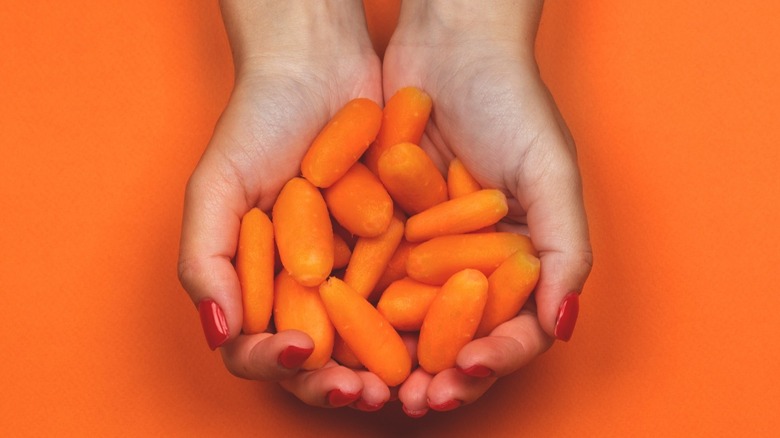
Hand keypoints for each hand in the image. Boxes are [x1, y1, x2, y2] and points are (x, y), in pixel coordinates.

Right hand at [177, 0, 390, 409]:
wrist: (320, 65)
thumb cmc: (257, 123)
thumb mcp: (218, 187)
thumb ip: (205, 261)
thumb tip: (218, 333)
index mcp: (260, 284)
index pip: (261, 346)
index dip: (277, 363)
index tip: (301, 351)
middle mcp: (310, 287)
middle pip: (321, 356)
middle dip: (340, 382)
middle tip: (368, 393)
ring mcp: (358, 272)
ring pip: (372, 340)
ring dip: (390, 369)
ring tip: (413, 383)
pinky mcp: (401, 250)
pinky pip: (415, 294)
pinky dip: (428, 319)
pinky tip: (446, 333)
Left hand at [383, 0, 592, 414]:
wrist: (448, 46)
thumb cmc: (512, 102)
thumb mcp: (551, 171)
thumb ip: (566, 249)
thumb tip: (562, 325)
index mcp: (519, 260)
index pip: (512, 329)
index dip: (493, 358)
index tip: (466, 372)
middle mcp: (470, 263)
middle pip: (456, 336)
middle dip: (438, 374)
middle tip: (417, 400)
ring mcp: (423, 250)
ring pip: (406, 321)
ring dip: (391, 358)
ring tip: (372, 386)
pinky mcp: (380, 231)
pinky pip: (367, 279)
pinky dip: (355, 310)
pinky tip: (337, 334)